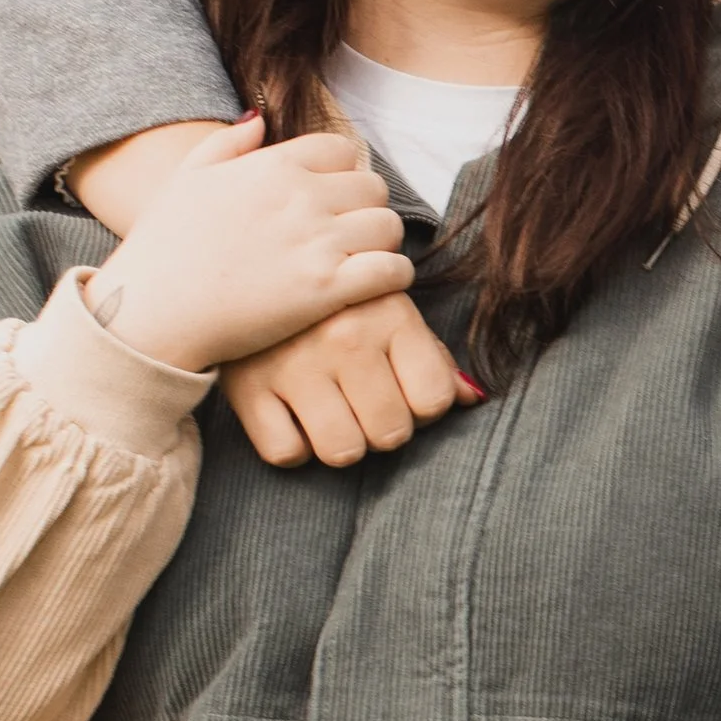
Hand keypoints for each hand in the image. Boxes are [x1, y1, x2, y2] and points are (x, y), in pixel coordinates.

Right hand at [92, 116, 413, 374]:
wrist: (150, 312)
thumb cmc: (162, 248)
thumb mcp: (186, 178)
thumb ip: (227, 143)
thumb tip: (260, 118)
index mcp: (273, 165)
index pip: (342, 151)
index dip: (342, 176)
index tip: (332, 200)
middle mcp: (301, 196)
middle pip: (373, 187)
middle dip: (365, 209)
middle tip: (351, 235)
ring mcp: (316, 242)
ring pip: (388, 227)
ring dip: (382, 243)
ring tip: (364, 261)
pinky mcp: (327, 288)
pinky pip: (391, 270)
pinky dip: (394, 277)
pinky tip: (377, 286)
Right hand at [222, 295, 478, 467]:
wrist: (250, 266)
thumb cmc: (336, 301)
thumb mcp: (389, 309)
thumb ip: (431, 356)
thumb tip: (472, 398)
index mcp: (390, 313)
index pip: (433, 401)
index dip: (423, 406)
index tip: (403, 390)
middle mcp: (345, 338)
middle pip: (391, 434)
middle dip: (383, 427)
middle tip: (363, 402)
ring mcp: (294, 364)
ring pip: (343, 451)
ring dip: (341, 442)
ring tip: (331, 411)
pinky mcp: (248, 387)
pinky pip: (286, 453)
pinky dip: (292, 446)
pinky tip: (293, 416)